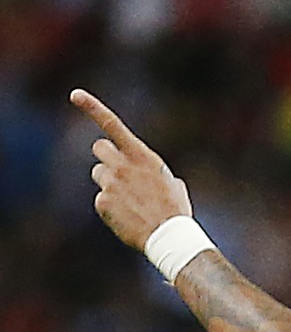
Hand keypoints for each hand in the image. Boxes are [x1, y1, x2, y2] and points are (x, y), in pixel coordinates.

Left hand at [72, 89, 191, 252]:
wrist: (168, 236)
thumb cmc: (175, 210)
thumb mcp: (172, 184)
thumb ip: (154, 172)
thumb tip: (151, 176)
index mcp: (143, 156)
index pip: (112, 124)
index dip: (92, 107)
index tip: (75, 95)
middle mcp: (123, 165)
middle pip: (98, 147)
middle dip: (106, 156)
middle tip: (117, 169)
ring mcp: (110, 183)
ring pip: (98, 173)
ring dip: (109, 182)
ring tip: (129, 200)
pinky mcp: (102, 202)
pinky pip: (101, 198)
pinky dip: (111, 205)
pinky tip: (127, 215)